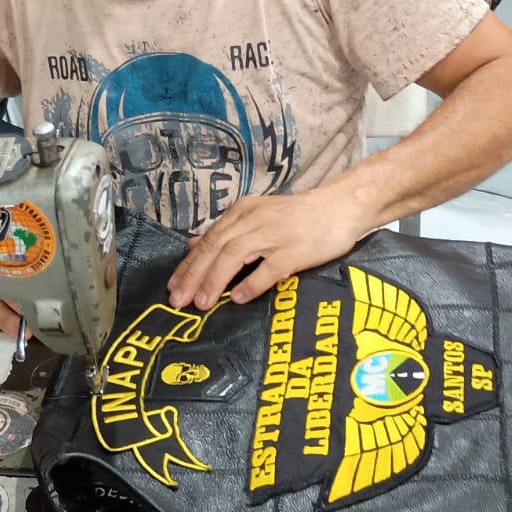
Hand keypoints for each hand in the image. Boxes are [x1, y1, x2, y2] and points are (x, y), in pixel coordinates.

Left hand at [167, 191, 369, 310]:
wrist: (339, 208)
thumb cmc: (297, 217)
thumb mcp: (256, 217)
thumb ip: (226, 232)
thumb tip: (192, 245)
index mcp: (242, 212)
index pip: (207, 239)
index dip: (188, 265)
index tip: (172, 287)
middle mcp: (253, 220)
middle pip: (215, 247)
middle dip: (193, 275)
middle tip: (177, 301)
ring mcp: (275, 234)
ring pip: (235, 255)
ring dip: (215, 280)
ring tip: (202, 303)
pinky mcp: (295, 250)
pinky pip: (269, 268)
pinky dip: (252, 283)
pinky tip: (239, 298)